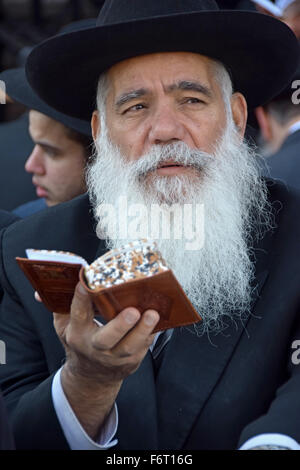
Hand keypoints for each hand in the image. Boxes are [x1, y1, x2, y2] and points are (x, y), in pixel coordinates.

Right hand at [37, 282, 159, 438]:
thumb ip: (58, 306)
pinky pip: (143, 348)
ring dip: (143, 330)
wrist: (91, 376)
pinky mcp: (131, 362)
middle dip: (120, 325)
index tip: (87, 281)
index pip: (78, 313)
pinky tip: (159, 321)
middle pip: (107, 338)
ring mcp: (115, 357)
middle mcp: (95, 347)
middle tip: (133, 311)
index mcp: (77, 333)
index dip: (82, 297)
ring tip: (153, 314)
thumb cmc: (79, 342)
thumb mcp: (63, 327)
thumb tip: (41, 291)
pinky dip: (151, 334)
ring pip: (129, 346)